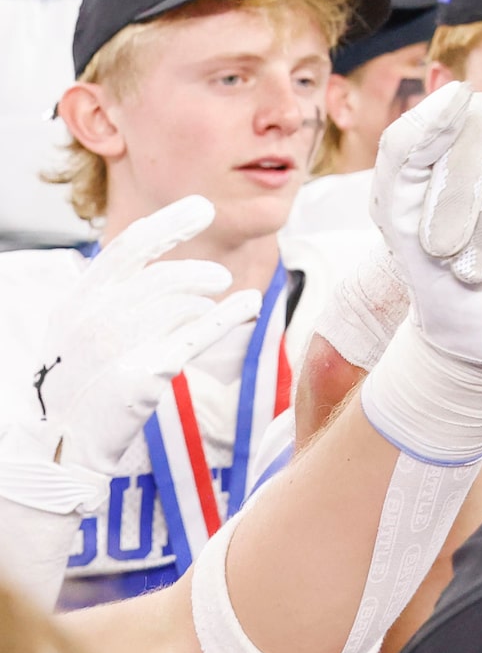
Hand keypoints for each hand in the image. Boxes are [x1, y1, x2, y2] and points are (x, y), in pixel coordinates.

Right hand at [24, 196, 257, 481]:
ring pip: (181, 304)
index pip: (128, 247)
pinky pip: (197, 334)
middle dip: (197, 273)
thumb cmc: (78, 385)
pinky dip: (228, 314)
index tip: (202, 207)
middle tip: (218, 277)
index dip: (168, 224)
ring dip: (202, 302)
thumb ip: (112, 296)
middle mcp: (94, 319)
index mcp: (77, 302)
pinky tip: (248, 304)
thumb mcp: (78, 331)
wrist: (62, 445)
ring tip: (206, 309)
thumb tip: (162, 265)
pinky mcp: (143, 375)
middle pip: (163, 276)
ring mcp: (117, 347)